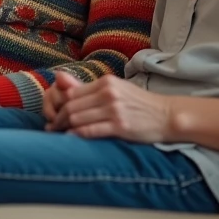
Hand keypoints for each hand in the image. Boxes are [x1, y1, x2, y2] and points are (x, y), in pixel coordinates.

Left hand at [47, 74, 171, 142]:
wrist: (168, 115)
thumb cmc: (140, 103)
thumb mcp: (117, 89)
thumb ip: (90, 88)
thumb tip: (59, 78)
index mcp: (106, 82)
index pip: (72, 92)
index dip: (58, 104)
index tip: (52, 113)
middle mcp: (108, 93)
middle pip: (71, 105)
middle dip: (57, 118)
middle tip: (51, 127)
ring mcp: (114, 110)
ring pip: (77, 118)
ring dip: (63, 128)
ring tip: (57, 134)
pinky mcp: (120, 126)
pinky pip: (90, 131)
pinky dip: (76, 135)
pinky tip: (70, 139)